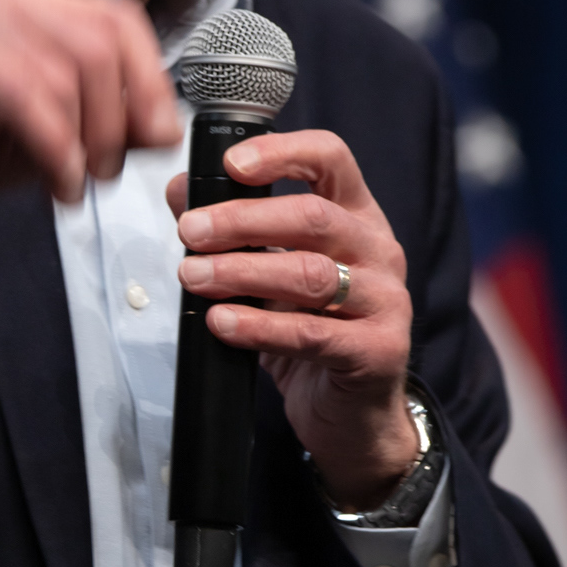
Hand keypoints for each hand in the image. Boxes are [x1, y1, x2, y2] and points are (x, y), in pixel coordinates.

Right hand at [0, 0, 180, 268]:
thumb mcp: (55, 133)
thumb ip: (108, 120)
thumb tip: (165, 125)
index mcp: (33, 1)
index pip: (118, 19)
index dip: (150, 80)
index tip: (157, 136)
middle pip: (101, 43)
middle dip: (119, 120)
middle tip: (107, 173)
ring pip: (69, 73)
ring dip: (88, 143)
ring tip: (76, 183)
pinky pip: (27, 97)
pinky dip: (56, 150)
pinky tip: (56, 185)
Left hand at [167, 130, 417, 508]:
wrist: (348, 413)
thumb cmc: (308, 330)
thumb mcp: (268, 272)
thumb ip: (232, 230)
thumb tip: (180, 189)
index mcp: (356, 216)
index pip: (330, 159)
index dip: (281, 153)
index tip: (231, 164)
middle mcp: (379, 250)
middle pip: (314, 216)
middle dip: (243, 220)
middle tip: (190, 232)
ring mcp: (386, 300)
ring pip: (310, 273)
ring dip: (242, 272)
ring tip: (192, 276)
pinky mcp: (378, 351)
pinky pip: (312, 334)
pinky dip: (259, 327)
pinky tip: (222, 323)